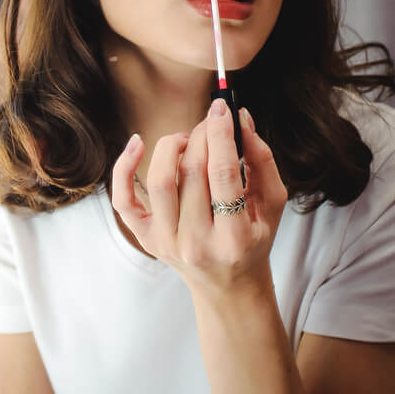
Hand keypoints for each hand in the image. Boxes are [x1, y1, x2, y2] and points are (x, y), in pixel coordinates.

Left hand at [111, 98, 287, 296]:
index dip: (221, 134)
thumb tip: (241, 118)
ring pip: (160, 180)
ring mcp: (166, 243)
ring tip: (188, 140)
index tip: (221, 108)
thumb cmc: (253, 240)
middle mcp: (197, 243)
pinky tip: (137, 143)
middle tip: (210, 121)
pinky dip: (124, 167)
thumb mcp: (270, 205)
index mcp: (234, 238)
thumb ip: (262, 160)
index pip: (223, 174)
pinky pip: (124, 200)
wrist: (227, 286)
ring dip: (173, 146)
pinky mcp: (145, 238)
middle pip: (192, 173)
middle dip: (202, 136)